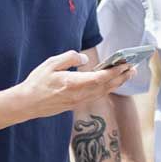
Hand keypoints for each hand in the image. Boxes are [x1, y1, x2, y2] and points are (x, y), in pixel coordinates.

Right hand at [16, 51, 133, 119]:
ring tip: (126, 75)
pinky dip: (107, 89)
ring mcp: (78, 101)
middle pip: (106, 86)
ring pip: (103, 92)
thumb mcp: (51, 63)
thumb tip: (86, 59)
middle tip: (133, 68)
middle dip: (121, 77)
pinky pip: (96, 96)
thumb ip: (70, 58)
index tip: (126, 65)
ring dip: (116, 84)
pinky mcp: (76, 104)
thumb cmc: (37, 82)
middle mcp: (79, 95)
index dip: (115, 72)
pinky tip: (110, 83)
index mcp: (74, 83)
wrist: (27, 104)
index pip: (100, 78)